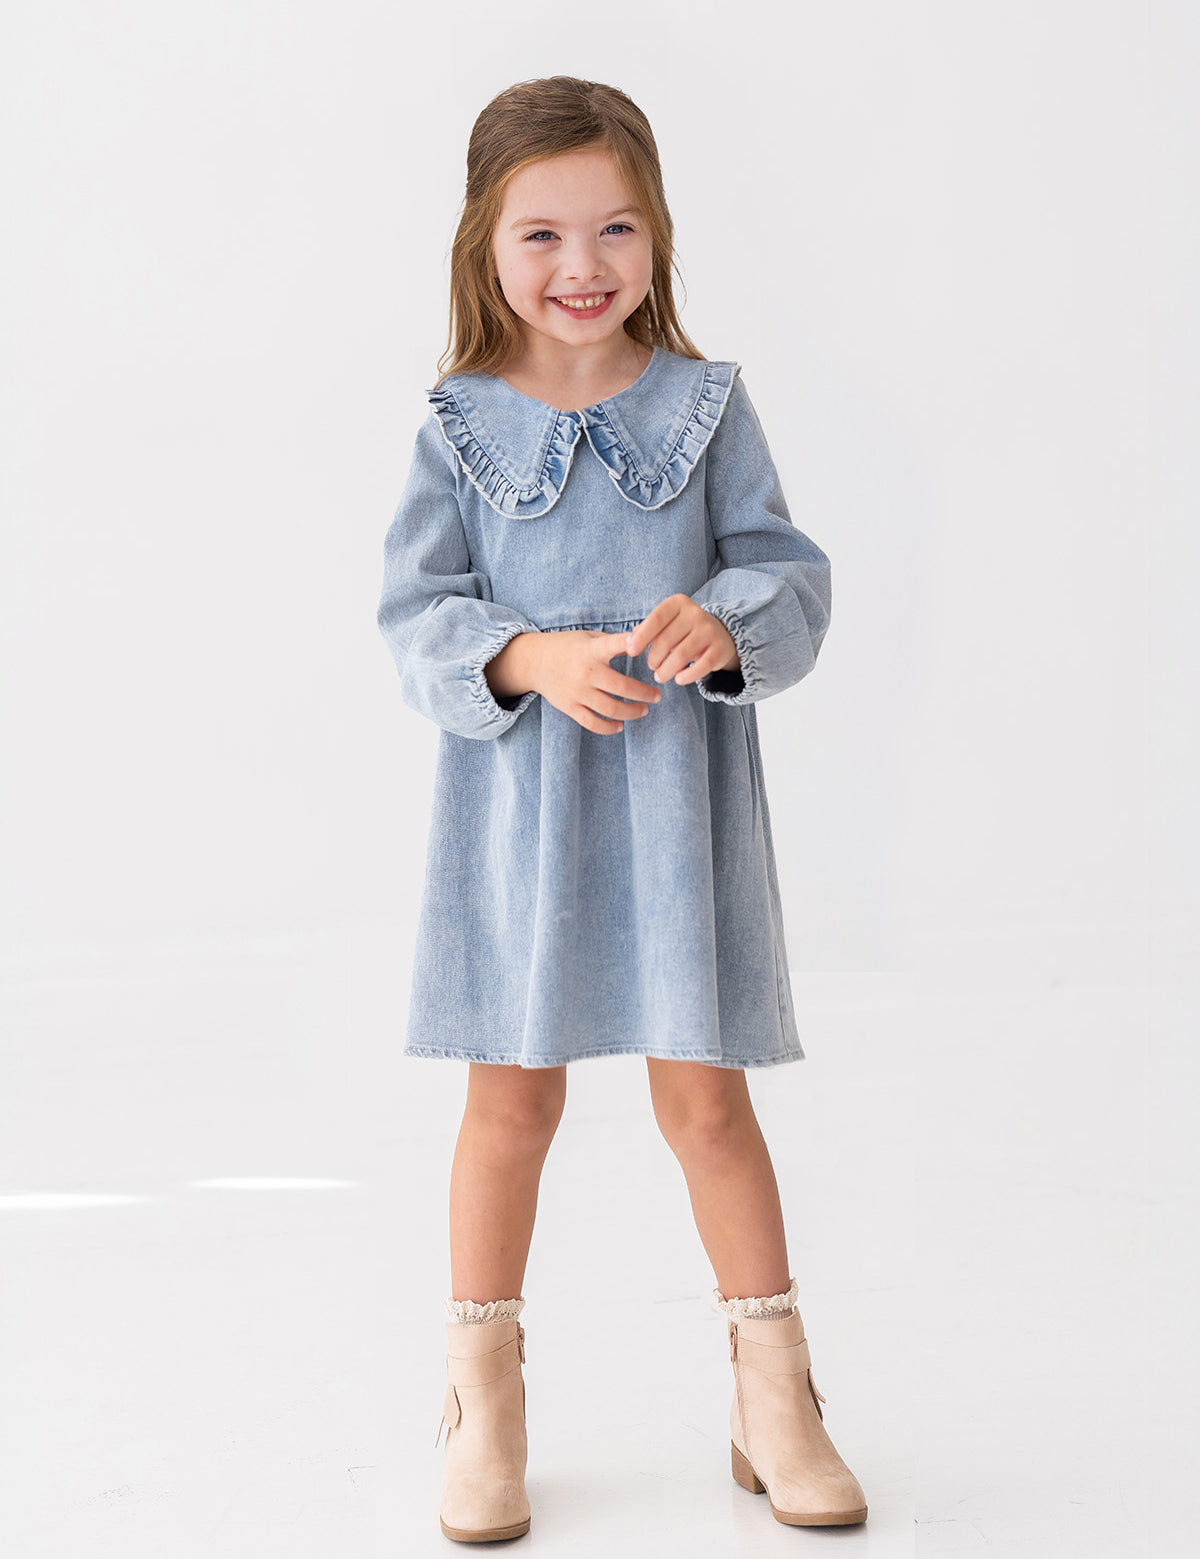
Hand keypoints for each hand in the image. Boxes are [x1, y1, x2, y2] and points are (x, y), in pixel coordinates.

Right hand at [519, 630, 663, 734]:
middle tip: (657, 696)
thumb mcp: (589, 637)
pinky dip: (608, 727)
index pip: (613, 645)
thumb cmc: (568, 647)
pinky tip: (619, 725)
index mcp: (591, 651)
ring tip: (643, 710)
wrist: (534, 662)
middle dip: (643, 694)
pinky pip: (592, 722)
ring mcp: (577, 692)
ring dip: (631, 712)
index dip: (629, 643)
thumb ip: (614, 641)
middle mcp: (585, 672)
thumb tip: (644, 637)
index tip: (642, 645)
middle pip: (621, 687)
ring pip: (610, 709)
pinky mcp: (570, 707)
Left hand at [625, 594, 739, 685]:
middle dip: (654, 658)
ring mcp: (709, 630)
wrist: (718, 633)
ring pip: (681, 655)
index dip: (642, 636)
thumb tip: (629, 643)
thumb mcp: (665, 623)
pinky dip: (687, 676)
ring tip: (660, 676)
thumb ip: (646, 629)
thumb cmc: (682, 630)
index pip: (657, 618)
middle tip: (651, 666)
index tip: (630, 651)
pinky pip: (701, 667)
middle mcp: (695, 613)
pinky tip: (678, 680)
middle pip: (667, 640)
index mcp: (678, 603)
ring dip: (666, 670)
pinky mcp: (720, 648)